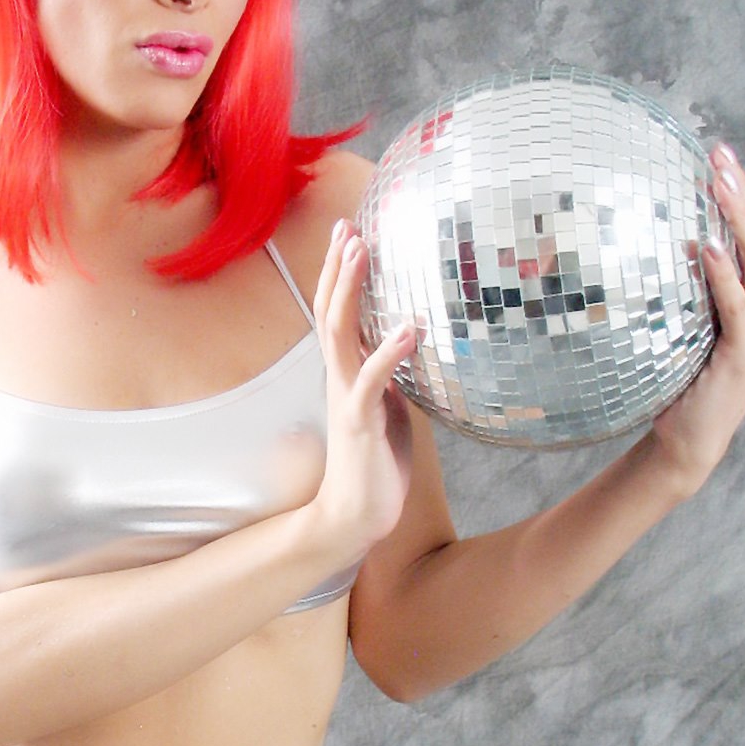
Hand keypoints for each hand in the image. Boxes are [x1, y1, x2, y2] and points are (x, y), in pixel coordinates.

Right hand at [310, 221, 415, 560]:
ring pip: (339, 335)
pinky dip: (389, 353)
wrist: (355, 518)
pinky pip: (372, 382)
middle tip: (348, 227)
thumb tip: (415, 348)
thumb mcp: (391, 410)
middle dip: (339, 268)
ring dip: (350, 292)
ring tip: (363, 253)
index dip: (341, 274)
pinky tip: (409, 328)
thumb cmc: (375, 465)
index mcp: (347, 375)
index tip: (349, 232)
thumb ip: (394, 378)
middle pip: (329, 311)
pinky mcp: (360, 424)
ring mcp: (346, 399)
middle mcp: (340, 380)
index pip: (336, 314)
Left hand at [648, 144, 744, 495]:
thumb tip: (638, 240)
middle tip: (720, 155)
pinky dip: (723, 275)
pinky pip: (736, 307)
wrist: (686, 438)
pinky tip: (704, 248)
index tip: (717, 153)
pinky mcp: (744, 354)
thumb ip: (674, 284)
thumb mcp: (676, 320)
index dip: (743, 192)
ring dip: (739, 220)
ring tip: (718, 185)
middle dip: (744, 193)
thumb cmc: (676, 376)